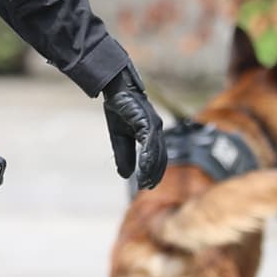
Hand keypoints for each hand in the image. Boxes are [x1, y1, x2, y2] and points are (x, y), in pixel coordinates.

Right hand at [101, 66, 166, 188]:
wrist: (116, 89)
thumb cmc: (119, 109)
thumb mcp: (119, 137)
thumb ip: (124, 155)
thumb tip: (126, 175)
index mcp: (152, 133)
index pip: (157, 157)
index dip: (153, 171)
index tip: (147, 185)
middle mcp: (157, 130)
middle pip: (160, 157)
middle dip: (155, 174)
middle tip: (147, 187)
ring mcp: (154, 125)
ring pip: (157, 152)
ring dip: (151, 169)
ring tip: (144, 182)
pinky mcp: (148, 121)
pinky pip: (149, 143)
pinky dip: (147, 157)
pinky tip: (143, 167)